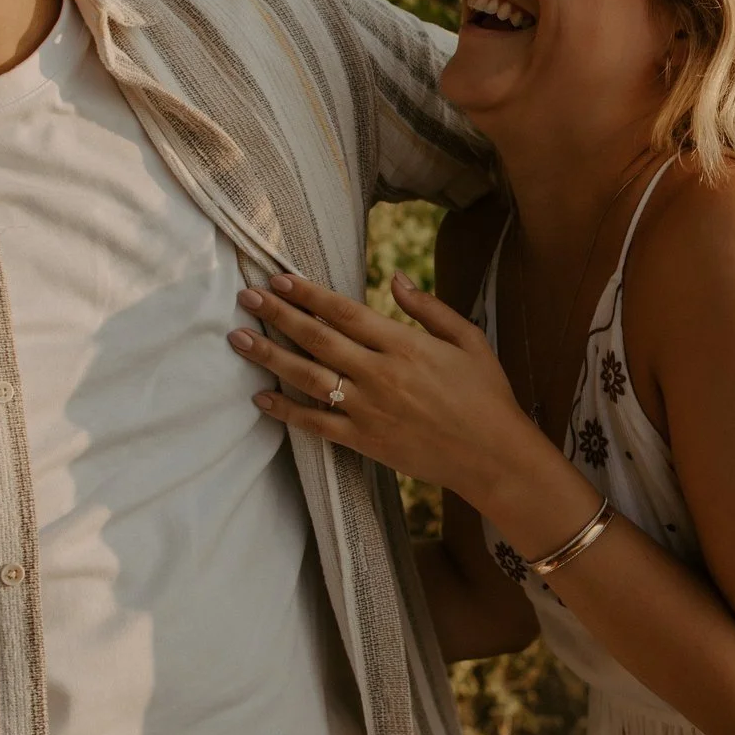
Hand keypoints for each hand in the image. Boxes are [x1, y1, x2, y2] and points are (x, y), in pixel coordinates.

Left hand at [229, 271, 566, 520]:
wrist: (494, 457)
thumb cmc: (487, 395)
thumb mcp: (468, 340)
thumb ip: (429, 308)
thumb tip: (395, 278)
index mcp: (404, 344)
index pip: (344, 311)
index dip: (307, 293)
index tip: (279, 278)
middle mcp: (380, 373)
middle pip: (317, 338)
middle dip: (278, 314)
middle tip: (246, 297)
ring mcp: (368, 409)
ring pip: (307, 377)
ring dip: (270, 356)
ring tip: (239, 339)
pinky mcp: (364, 440)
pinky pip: (316, 424)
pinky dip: (286, 411)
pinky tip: (260, 398)